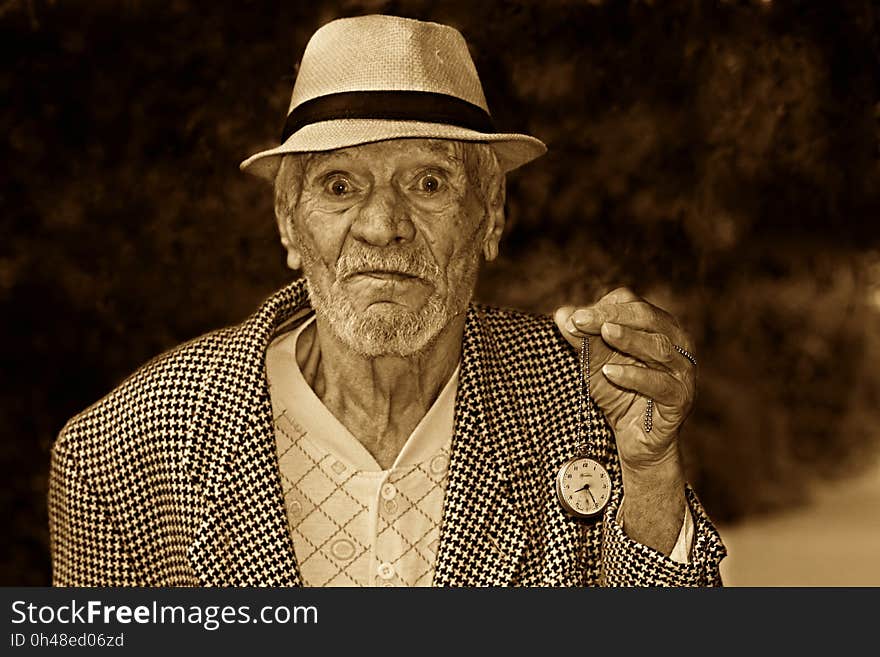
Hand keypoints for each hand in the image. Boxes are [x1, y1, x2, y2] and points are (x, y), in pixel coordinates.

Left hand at [553, 287, 695, 473]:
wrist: (634, 439)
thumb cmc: (617, 392)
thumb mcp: (594, 362)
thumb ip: (580, 338)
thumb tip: (561, 313)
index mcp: (657, 326)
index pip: (633, 304)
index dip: (604, 307)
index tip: (575, 317)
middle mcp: (676, 343)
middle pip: (648, 318)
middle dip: (612, 316)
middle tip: (581, 319)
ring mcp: (682, 371)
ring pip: (658, 348)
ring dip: (629, 339)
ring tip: (603, 333)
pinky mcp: (680, 399)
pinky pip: (659, 384)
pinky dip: (634, 376)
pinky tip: (609, 372)